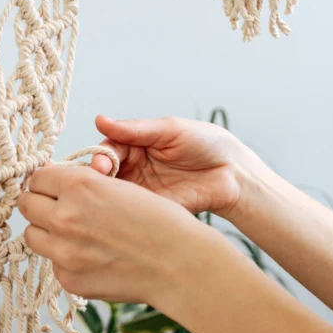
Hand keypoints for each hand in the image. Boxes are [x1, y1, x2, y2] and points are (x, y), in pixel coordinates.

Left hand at [17, 165, 229, 304]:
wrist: (180, 263)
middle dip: (40, 205)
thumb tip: (53, 187)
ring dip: (46, 233)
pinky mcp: (68, 278)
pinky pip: (52, 263)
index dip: (47, 183)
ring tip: (73, 235)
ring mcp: (63, 251)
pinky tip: (92, 258)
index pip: (37, 178)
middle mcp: (64, 216)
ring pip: (31, 236)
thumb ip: (81, 186)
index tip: (54, 189)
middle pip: (26, 205)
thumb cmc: (159, 221)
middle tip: (57, 210)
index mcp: (78, 185)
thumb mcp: (119, 186)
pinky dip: (66, 260)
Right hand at [88, 115, 263, 217]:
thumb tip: (100, 120)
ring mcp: (141, 191)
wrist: (233, 173)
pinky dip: (123, 212)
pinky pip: (132, 212)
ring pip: (114, 194)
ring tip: (107, 197)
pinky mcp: (153, 210)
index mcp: (135, 145)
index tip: (100, 164)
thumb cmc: (205, 143)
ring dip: (107, 196)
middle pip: (105, 174)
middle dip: (99, 177)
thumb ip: (134, 129)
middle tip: (101, 179)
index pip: (107, 149)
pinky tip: (120, 212)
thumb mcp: (169, 130)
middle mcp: (134, 168)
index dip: (100, 156)